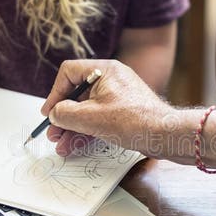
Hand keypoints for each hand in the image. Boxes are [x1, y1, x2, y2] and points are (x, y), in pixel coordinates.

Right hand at [42, 59, 171, 156]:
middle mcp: (111, 79)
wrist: (165, 135)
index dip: (55, 93)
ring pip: (87, 109)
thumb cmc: (133, 121)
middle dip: (63, 116)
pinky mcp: (124, 112)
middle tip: (53, 134)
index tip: (49, 113)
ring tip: (62, 145)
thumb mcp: (90, 117)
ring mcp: (118, 96)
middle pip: (77, 94)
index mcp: (104, 70)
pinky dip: (87, 130)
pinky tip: (76, 146)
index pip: (69, 73)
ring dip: (72, 127)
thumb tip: (55, 115)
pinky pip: (99, 118)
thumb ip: (65, 113)